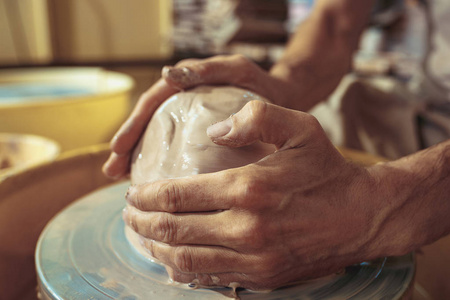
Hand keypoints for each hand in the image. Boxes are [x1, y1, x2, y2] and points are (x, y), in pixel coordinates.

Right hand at [102, 55, 300, 179]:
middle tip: (113, 170)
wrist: (284, 100)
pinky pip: (176, 150)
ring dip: (138, 157)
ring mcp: (193, 121)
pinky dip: (162, 165)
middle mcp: (185, 104)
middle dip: (129, 145)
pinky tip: (154, 186)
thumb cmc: (261, 84)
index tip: (119, 147)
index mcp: (189, 86)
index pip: (153, 103)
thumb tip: (168, 74)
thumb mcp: (237, 70)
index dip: (134, 124)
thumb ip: (209, 70)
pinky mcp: (203, 138)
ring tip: (122, 179)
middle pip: (149, 123)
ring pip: (159, 138)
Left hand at [123, 100, 388, 289]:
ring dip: (155, 249)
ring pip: (184, 260)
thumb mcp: (300, 128)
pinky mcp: (262, 277)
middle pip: (173, 231)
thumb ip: (257, 118)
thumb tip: (214, 129)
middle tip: (128, 214)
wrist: (361, 216)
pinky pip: (210, 278)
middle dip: (141, 223)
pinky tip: (172, 260)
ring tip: (142, 237)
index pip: (176, 195)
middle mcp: (246, 228)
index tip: (133, 192)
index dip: (146, 196)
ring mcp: (253, 258)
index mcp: (249, 188)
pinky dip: (183, 270)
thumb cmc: (328, 170)